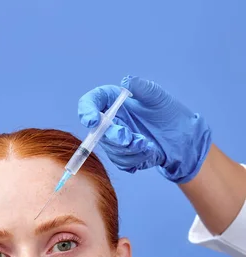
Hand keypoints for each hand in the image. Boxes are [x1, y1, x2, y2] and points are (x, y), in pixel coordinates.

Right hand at [78, 75, 211, 182]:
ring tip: (148, 144)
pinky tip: (149, 151)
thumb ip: (141, 87)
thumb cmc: (169, 113)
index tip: (93, 120)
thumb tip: (126, 80)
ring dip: (130, 150)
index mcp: (113, 101)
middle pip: (99, 131)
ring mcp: (115, 140)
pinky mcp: (123, 157)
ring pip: (111, 149)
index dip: (86, 111)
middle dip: (114, 137)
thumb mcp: (157, 97)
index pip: (91, 103)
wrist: (182, 138)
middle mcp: (111, 120)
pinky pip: (122, 162)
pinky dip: (136, 159)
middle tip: (130, 139)